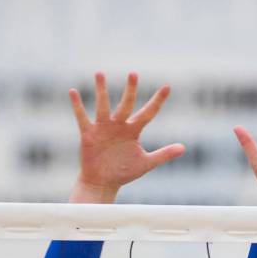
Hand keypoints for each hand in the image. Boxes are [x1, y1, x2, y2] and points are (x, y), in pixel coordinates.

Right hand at [70, 72, 185, 203]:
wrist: (104, 182)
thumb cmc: (124, 171)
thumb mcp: (146, 163)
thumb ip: (164, 155)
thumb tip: (183, 148)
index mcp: (133, 130)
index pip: (148, 113)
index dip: (157, 101)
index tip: (167, 87)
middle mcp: (119, 125)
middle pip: (126, 105)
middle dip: (130, 91)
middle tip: (133, 74)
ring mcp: (103, 128)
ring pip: (103, 106)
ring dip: (101, 91)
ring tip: (100, 74)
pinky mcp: (89, 134)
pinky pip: (82, 118)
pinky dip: (77, 106)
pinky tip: (73, 92)